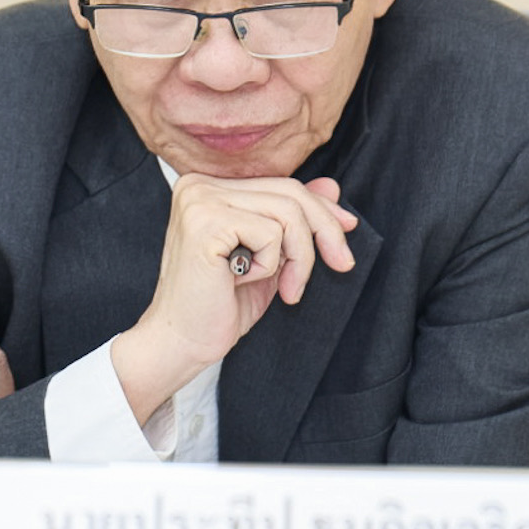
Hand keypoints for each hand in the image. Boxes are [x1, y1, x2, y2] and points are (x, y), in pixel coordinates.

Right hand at [112, 174, 358, 422]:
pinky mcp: (204, 222)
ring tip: (286, 289)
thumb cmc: (221, 305)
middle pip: (290, 193)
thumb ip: (294, 220)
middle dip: (324, 231)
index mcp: (209, 187)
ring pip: (287, 213)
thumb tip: (331, 185)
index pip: (282, 185)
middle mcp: (199, 185)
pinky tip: (243, 282)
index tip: (347, 229)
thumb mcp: (270, 256)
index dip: (322, 208)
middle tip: (342, 265)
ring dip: (299, 257)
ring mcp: (199, 200)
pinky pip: (269, 233)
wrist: (181, 343)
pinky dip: (271, 265)